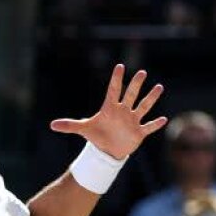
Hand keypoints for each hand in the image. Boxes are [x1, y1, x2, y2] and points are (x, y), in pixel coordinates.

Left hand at [50, 65, 166, 159]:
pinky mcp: (139, 132)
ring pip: (143, 107)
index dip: (116, 79)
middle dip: (135, 85)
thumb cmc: (97, 135)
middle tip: (141, 72)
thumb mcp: (83, 129)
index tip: (119, 66)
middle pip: (131, 95)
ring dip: (151, 98)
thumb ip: (70, 125)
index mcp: (110, 108)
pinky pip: (149, 126)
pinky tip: (163, 119)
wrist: (108, 149)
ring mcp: (132, 121)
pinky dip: (155, 124)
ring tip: (159, 87)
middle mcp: (123, 111)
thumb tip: (51, 125)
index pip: (113, 90)